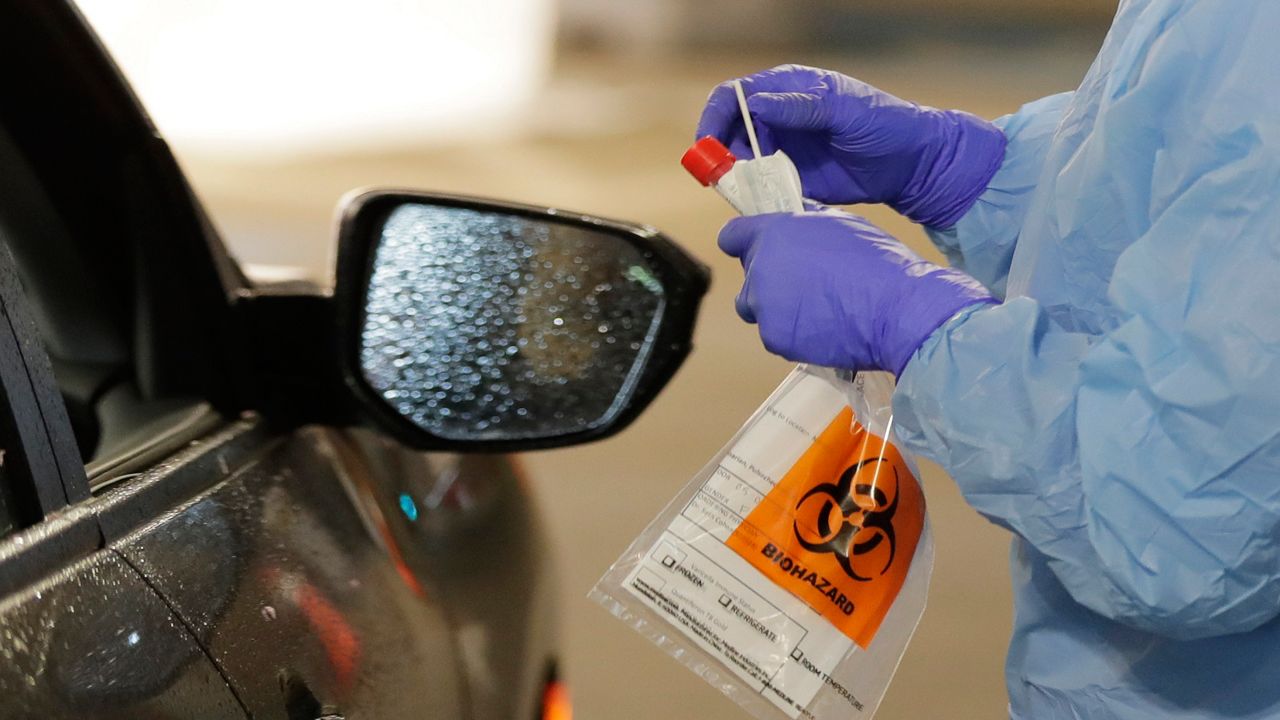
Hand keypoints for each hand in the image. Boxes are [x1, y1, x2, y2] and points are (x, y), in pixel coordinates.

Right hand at [696, 65, 1005, 228]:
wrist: (913, 164)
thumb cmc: (885, 125)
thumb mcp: (845, 110)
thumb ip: (801, 107)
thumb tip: (756, 104)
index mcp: (788, 90)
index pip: (734, 96)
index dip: (715, 118)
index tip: (708, 145)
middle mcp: (778, 117)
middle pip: (729, 132)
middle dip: (721, 154)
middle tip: (728, 177)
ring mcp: (783, 149)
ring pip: (741, 162)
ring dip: (738, 178)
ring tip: (753, 191)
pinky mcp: (791, 178)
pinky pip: (761, 187)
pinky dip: (756, 196)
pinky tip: (766, 203)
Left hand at [719, 207, 995, 374]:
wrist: (897, 310)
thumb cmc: (877, 262)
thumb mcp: (840, 223)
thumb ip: (806, 224)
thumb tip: (794, 222)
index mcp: (773, 234)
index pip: (732, 236)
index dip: (744, 242)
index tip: (756, 248)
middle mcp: (760, 270)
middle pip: (748, 276)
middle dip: (769, 278)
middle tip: (805, 282)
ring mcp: (765, 308)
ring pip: (759, 308)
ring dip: (778, 308)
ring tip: (817, 308)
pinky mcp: (775, 339)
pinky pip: (776, 334)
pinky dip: (794, 333)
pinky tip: (824, 328)